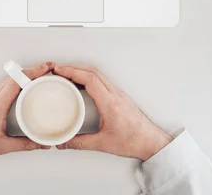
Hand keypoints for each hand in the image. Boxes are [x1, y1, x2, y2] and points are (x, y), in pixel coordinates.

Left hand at [0, 62, 54, 160]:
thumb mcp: (2, 146)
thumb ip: (24, 144)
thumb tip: (40, 142)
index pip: (16, 81)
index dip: (32, 72)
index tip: (45, 68)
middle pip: (15, 76)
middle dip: (33, 71)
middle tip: (49, 70)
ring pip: (9, 79)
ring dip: (25, 75)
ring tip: (40, 76)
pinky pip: (4, 85)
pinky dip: (17, 82)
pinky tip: (24, 87)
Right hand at [54, 64, 172, 160]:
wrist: (151, 142)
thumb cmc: (134, 141)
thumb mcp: (103, 144)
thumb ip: (80, 143)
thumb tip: (65, 141)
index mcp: (110, 103)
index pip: (90, 80)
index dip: (73, 72)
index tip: (61, 71)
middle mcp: (115, 95)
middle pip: (93, 72)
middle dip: (74, 68)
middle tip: (59, 70)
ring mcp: (118, 94)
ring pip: (98, 75)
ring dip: (82, 71)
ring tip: (68, 74)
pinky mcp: (120, 97)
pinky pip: (103, 81)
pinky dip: (89, 77)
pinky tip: (82, 84)